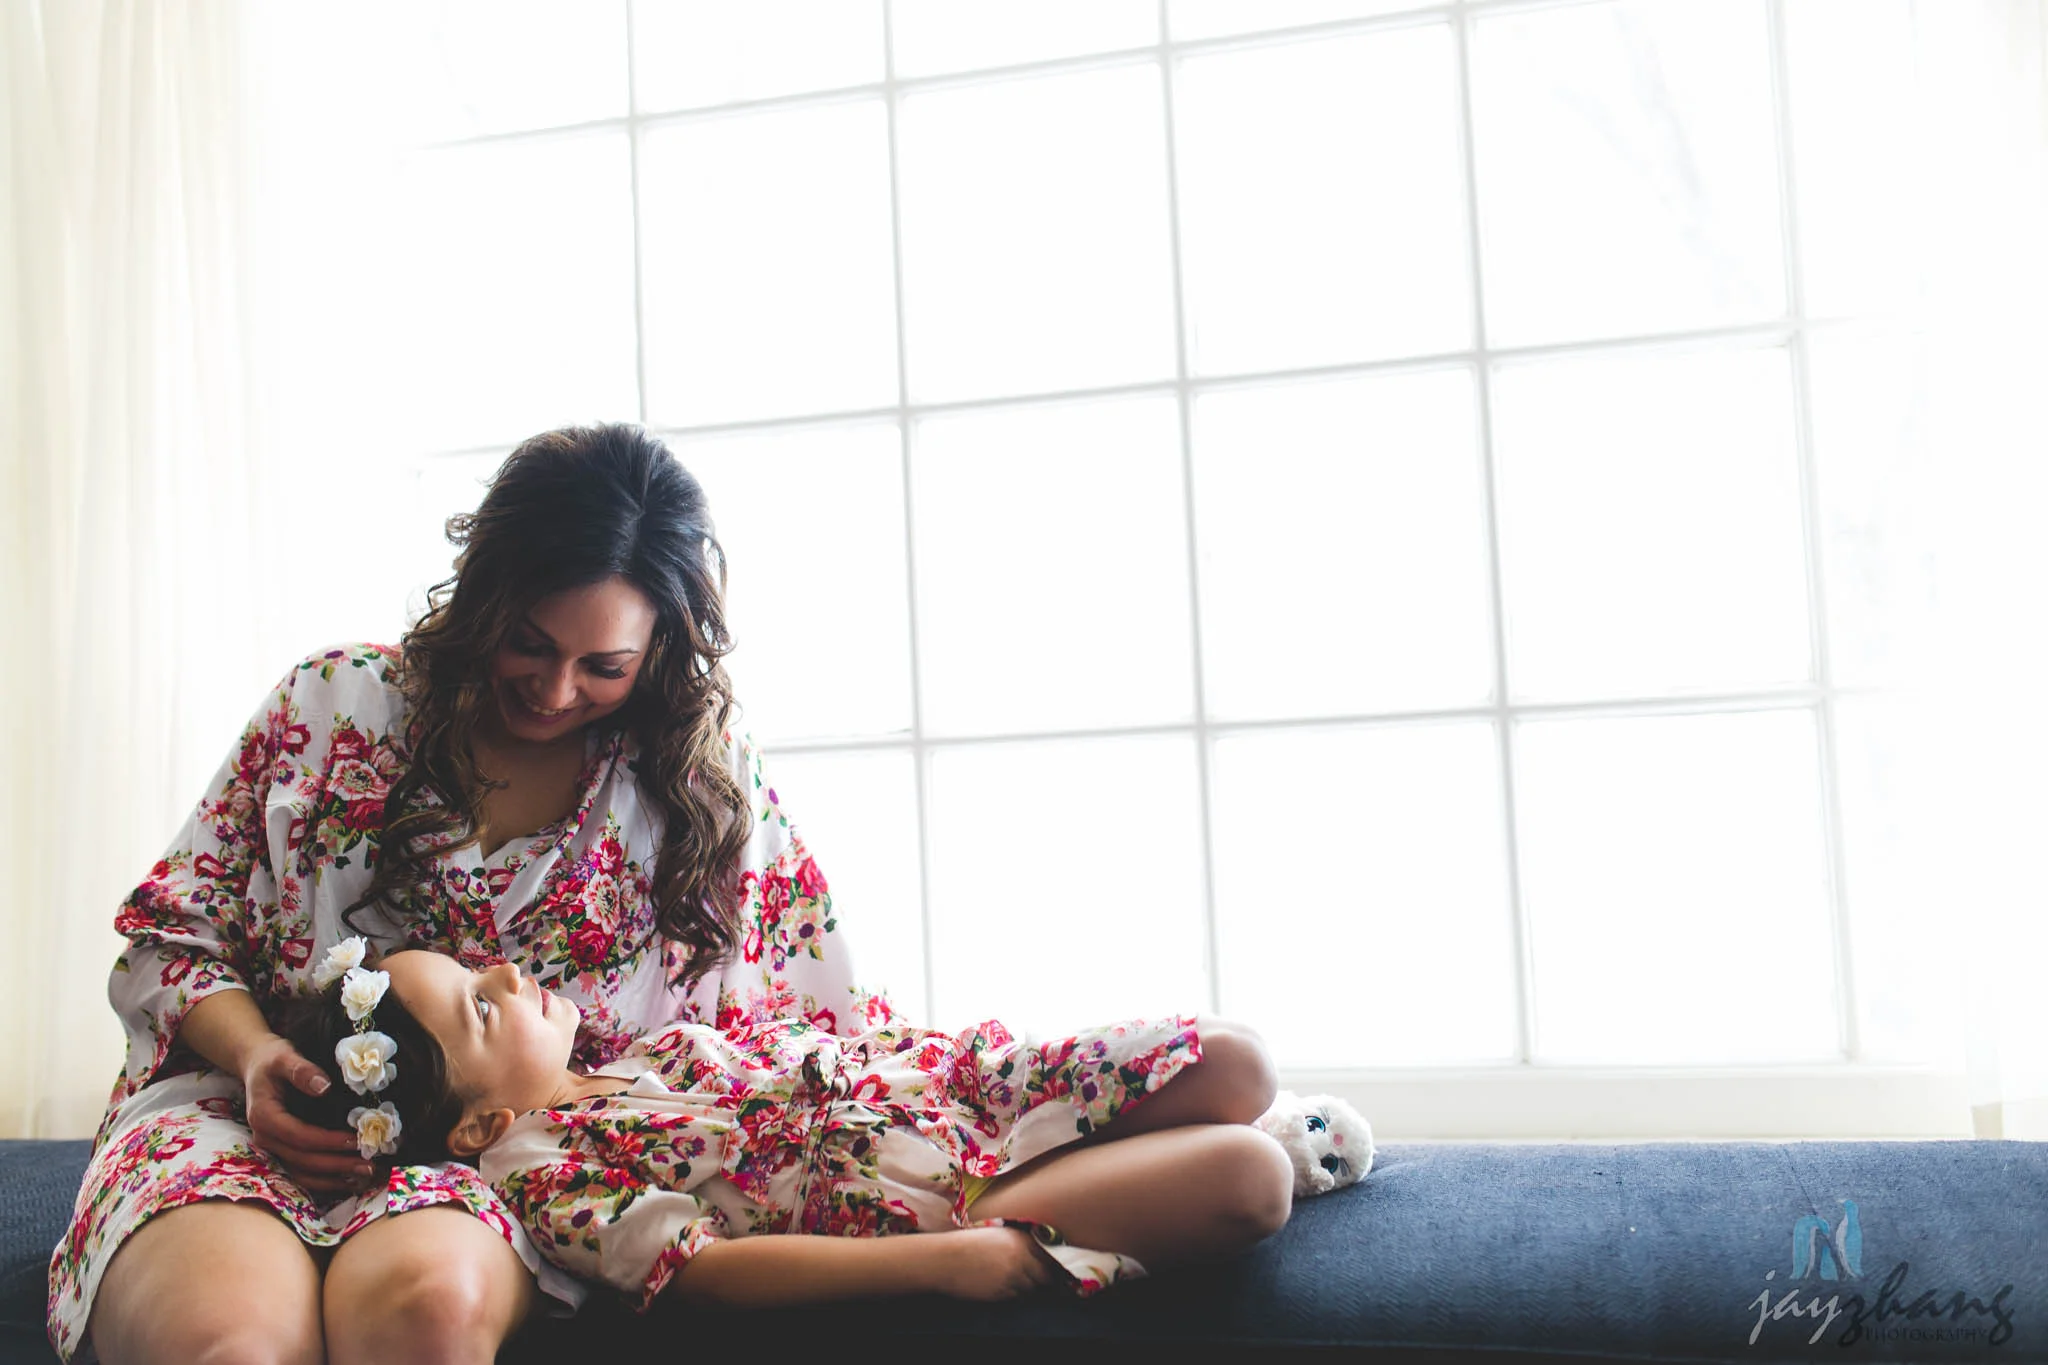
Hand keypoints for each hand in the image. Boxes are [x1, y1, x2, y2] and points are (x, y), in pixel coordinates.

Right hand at [241, 1034, 374, 1196]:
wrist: (257, 1066)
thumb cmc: (272, 1060)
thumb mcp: (284, 1057)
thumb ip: (302, 1070)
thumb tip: (324, 1086)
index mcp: (264, 1117)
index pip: (299, 1136)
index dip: (328, 1141)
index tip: (356, 1140)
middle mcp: (265, 1138)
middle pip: (303, 1159)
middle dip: (337, 1164)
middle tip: (369, 1164)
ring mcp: (272, 1148)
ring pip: (302, 1172)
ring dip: (333, 1177)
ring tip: (364, 1174)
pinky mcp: (281, 1151)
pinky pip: (301, 1172)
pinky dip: (324, 1180)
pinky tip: (348, 1179)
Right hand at [935, 1226, 1059, 1300]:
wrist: (944, 1259)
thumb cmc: (968, 1243)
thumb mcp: (999, 1234)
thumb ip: (1022, 1242)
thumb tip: (1044, 1254)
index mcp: (1021, 1238)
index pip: (1052, 1256)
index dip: (1057, 1265)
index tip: (1059, 1270)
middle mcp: (1021, 1257)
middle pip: (1048, 1276)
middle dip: (1048, 1281)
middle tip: (1046, 1283)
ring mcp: (1012, 1277)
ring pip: (1033, 1289)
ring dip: (1031, 1288)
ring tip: (1017, 1281)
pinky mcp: (1002, 1293)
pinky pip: (1018, 1298)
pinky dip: (1017, 1295)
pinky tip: (1004, 1287)